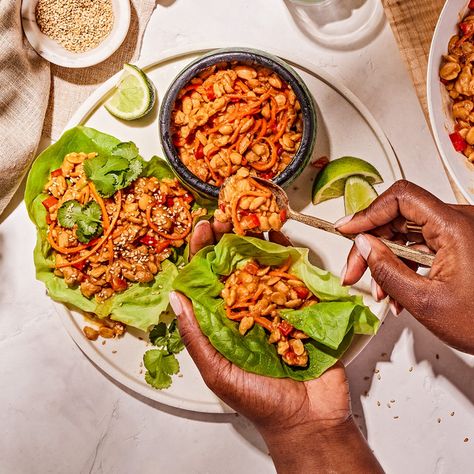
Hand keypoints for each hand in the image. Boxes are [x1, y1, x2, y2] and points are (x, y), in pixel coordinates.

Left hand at [170, 220, 382, 472]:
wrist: (309, 419)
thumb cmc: (260, 402)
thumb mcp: (218, 371)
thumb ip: (197, 336)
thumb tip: (176, 299)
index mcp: (224, 321)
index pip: (209, 280)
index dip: (203, 253)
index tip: (202, 228)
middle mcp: (248, 308)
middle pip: (236, 266)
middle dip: (230, 238)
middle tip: (227, 215)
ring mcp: (276, 305)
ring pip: (264, 265)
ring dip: (257, 239)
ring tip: (251, 216)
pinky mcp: (303, 307)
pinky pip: (294, 276)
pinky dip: (288, 255)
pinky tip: (280, 237)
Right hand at [336, 180, 473, 353]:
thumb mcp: (425, 301)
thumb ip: (386, 269)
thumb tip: (362, 245)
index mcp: (455, 227)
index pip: (400, 198)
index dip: (367, 212)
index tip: (347, 229)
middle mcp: (459, 222)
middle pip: (397, 218)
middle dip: (370, 246)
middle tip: (353, 271)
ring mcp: (459, 233)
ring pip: (406, 234)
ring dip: (385, 260)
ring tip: (379, 290)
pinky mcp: (458, 245)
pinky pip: (420, 246)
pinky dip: (403, 266)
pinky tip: (396, 290)